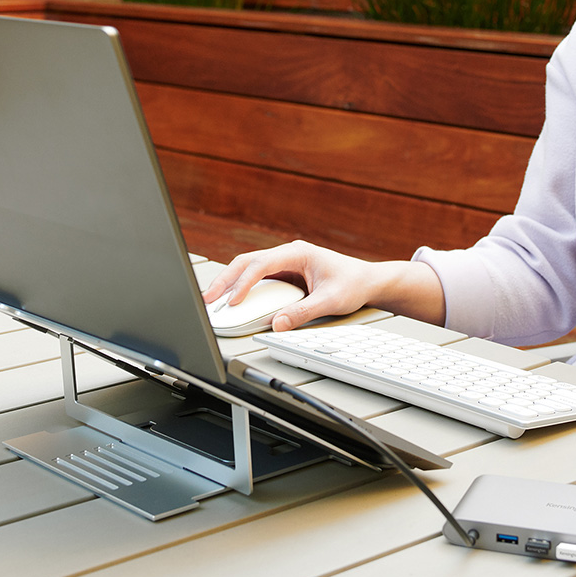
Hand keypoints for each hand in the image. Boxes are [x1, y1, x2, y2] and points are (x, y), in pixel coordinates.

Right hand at [202, 240, 444, 331]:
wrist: (368, 281)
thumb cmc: (353, 284)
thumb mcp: (330, 301)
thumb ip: (303, 312)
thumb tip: (277, 324)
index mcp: (298, 253)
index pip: (262, 264)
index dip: (244, 283)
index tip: (233, 301)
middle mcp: (288, 254)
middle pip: (247, 262)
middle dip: (225, 280)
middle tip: (207, 299)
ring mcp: (285, 263)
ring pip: (248, 268)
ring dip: (229, 283)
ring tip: (211, 301)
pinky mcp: (284, 275)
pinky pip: (257, 279)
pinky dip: (241, 288)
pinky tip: (230, 302)